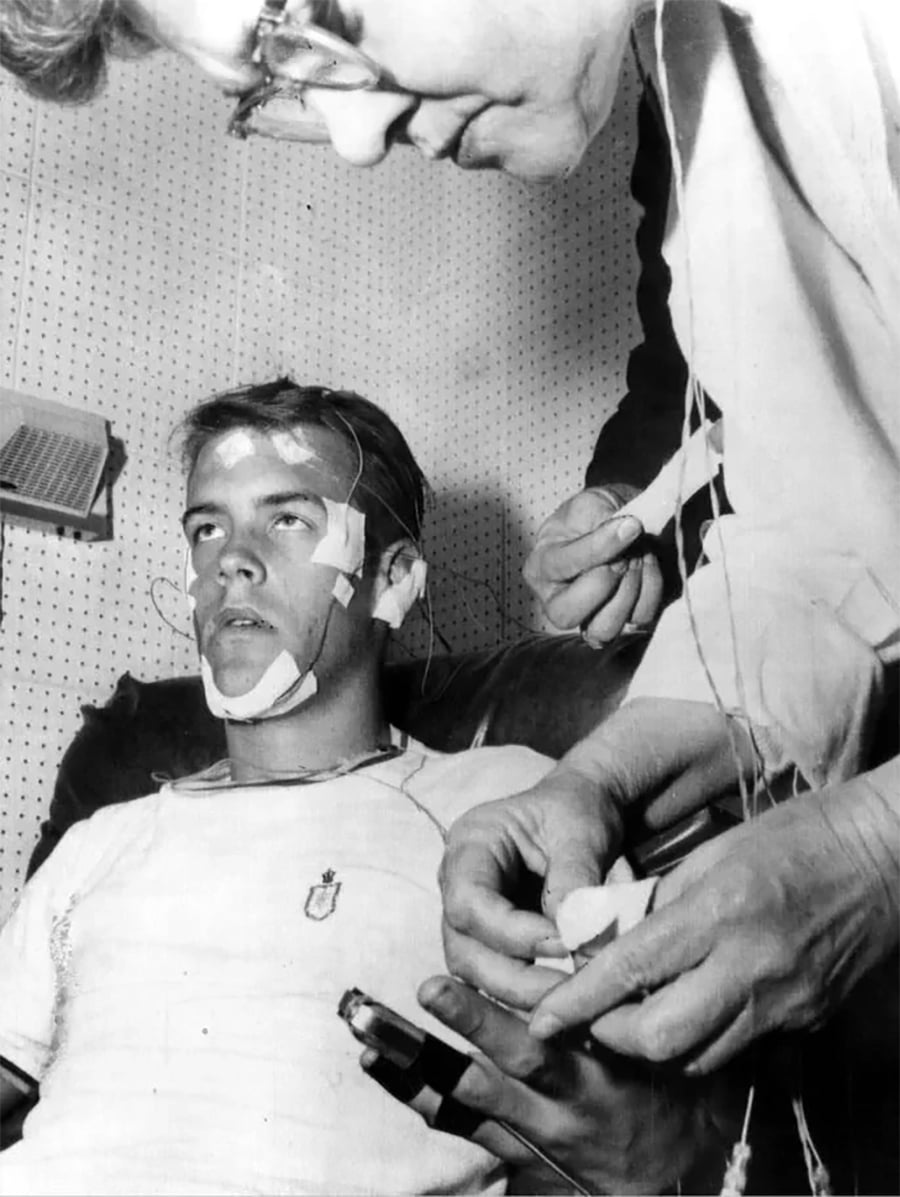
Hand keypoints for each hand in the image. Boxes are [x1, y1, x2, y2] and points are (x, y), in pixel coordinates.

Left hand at [359, 977, 718, 1195]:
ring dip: (428, 1061)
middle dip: (477, 1020)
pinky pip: (463, 1124)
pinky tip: (375, 1063)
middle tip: (433, 987)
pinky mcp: (517, 1147)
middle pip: (523, 1055)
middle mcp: (571, 1094)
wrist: (670, 1172)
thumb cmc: (672, 1088)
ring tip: (378, 1035)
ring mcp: (539, 1125)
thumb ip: (631, 980)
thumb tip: (598, 914)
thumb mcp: (664, 1031)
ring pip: (481, 1092)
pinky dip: (420, 1093)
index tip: (530, 951)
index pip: (577, 1023)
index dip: (550, 993)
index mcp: (609, 1060)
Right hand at [439, 765, 623, 1009]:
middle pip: (463, 946)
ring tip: (569, 997)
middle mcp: (457, 881)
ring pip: (474, 969)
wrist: (583, 806)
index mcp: (471, 843)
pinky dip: (525, 990)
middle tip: (568, 991)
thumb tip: (580, 940)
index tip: (565, 944)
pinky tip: (562, 997)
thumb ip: (576, 882)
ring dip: (518, 992)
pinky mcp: (489, 937)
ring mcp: (470, 912)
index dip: (512, 933)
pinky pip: (495, 973)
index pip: (469, 901)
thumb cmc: (578, 810)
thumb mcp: (583, 833)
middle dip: (513, 977)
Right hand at [522, 486, 663, 644]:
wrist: (621, 521)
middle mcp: (557, 600)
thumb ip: (603, 518)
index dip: (598, 548)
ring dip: (629, 591)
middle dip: (605, 582)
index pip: (562, 566)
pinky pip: (639, 619)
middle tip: (627, 553)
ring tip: (639, 556)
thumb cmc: (595, 514)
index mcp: (541, 567)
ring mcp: (589, 618)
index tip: (631, 526)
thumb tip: (628, 530)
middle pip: (567, 614)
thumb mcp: (591, 504)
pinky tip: (648, 565)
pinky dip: (651, 590)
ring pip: (603, 629)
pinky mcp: (622, 623)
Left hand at [529, 776, 899, 1072]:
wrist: (883, 858)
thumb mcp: (715, 853)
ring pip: (697, 1057)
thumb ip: (660, 901)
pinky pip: (736, 1049)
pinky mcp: (804, 1020)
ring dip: (652, 1044)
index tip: (541, 1018)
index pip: (631, 969)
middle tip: (589, 1015)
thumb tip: (609, 937)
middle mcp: (751, 967)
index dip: (578, 1000)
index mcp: (720, 910)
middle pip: (660, 1038)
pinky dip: (699, 1040)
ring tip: (628, 1017)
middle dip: (610, 1035)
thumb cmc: (795, 837)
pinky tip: (684, 1011)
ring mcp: (784, 1002)